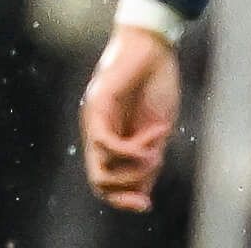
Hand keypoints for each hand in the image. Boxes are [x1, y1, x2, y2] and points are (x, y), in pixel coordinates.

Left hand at [81, 24, 180, 211]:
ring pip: (101, 170)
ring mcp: (93, 119)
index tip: (145, 205)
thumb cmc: (157, 82)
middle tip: (152, 179)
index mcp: (110, 138)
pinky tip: (151, 143)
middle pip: (99, 183)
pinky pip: (107, 144)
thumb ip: (146, 160)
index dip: (122, 200)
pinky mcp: (97, 105)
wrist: (155, 44)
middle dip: (126, 192)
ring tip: (156, 152)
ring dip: (133, 169)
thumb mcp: (156, 130)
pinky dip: (131, 151)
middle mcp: (96, 131)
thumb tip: (141, 196)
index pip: (105, 183)